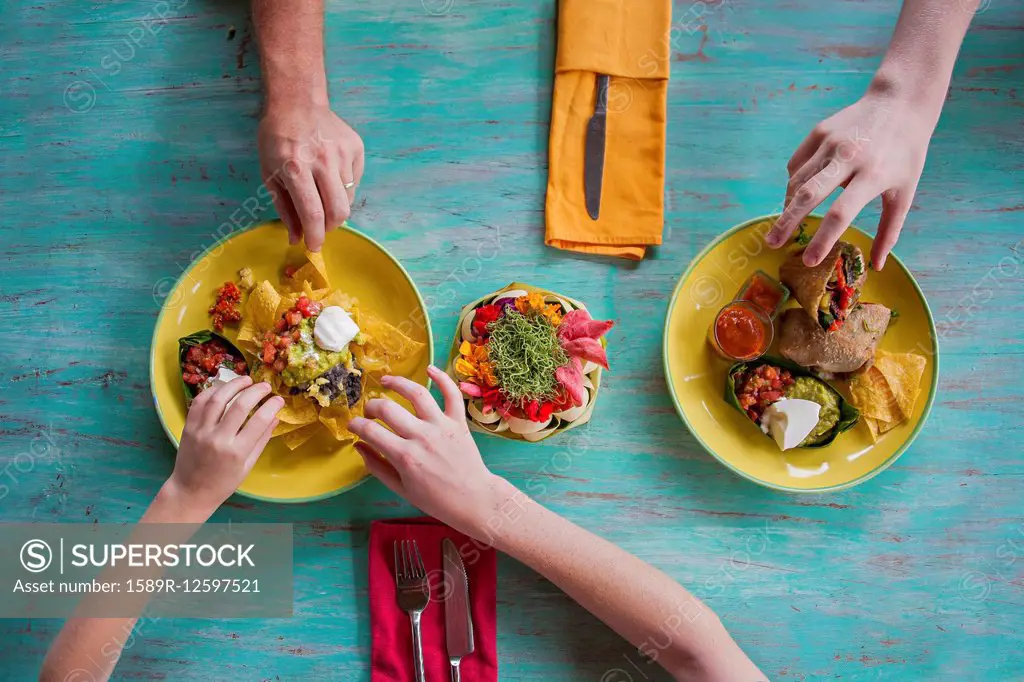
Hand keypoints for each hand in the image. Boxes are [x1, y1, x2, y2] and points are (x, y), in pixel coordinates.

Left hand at [165, 376, 283, 513]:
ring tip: (246, 380)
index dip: (272, 405)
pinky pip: (199, 402)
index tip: (278, 399)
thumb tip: (275, 417)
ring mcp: (201, 431)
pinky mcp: (188, 427)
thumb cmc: (223, 483)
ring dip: (234, 385)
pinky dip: (212, 391)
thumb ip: (261, 440)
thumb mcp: (247, 465)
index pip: (259, 420)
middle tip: (265, 386)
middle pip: (240, 405)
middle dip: (256, 391)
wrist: (190, 491)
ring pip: (218, 398)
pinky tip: (224, 388)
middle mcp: (218, 439)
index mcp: (236, 452)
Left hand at [258, 102, 364, 251]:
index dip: (316, 236)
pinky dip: (343, 187)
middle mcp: (322, 161)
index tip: (314, 247)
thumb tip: (296, 238)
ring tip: (322, 195)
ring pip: (348, 197)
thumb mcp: (270, 173)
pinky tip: (330, 175)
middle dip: (330, 227)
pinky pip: (355, 180)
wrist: (298, 101)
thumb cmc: (277, 138)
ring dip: (335, 206)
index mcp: (296, 168)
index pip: (313, 213)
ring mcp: (342, 153)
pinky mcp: (356, 148)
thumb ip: (285, 208)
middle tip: (320, 226)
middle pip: (339, 211)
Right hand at [348, 366, 513, 536]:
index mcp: (404, 456)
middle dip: (371, 406)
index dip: (356, 425)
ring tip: (386, 381)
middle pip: (388, 409)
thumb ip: (377, 467)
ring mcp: (442, 426)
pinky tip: (430, 368)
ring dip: (398, 383)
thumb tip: (358, 446)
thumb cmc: (436, 499)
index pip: (370, 431)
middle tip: (369, 412)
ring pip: (417, 393)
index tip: (353, 426)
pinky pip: (452, 394)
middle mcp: (422, 437)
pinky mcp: (459, 422)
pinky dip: (442, 378)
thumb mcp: (401, 488)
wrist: (473, 499)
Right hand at [766, 78, 939, 269]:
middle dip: (787, 222)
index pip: (840, 213)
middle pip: (808, 195)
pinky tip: (797, 194)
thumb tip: (877, 265)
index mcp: (873, 175)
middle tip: (772, 243)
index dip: (822, 239)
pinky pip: (798, 164)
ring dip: (788, 205)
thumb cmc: (906, 153)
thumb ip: (890, 230)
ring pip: (798, 180)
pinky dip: (794, 182)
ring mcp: (831, 141)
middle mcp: (848, 157)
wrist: (900, 102)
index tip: (809, 261)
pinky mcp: (819, 132)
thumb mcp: (905, 192)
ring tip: (784, 224)